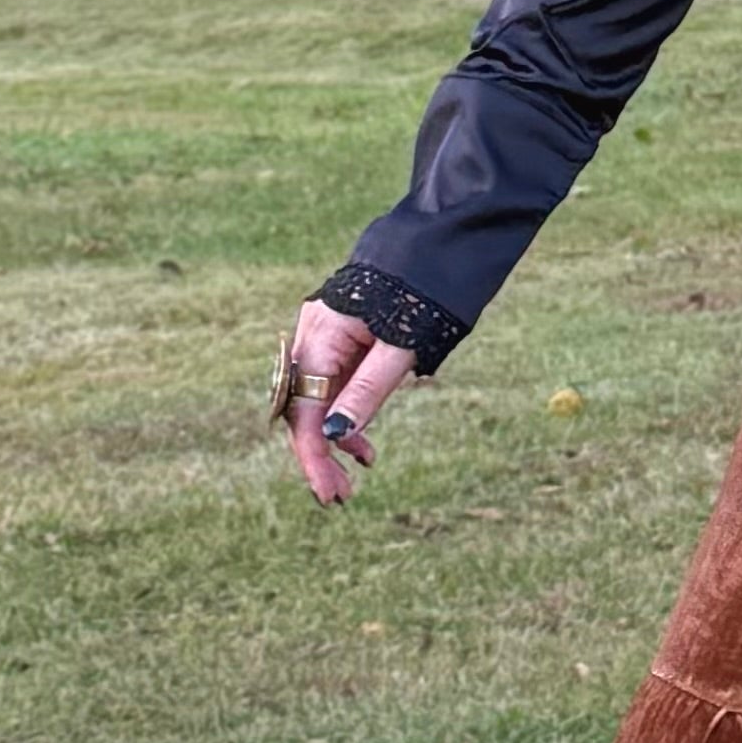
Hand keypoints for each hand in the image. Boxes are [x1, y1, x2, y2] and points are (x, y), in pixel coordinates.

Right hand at [272, 299, 418, 504]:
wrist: (436, 247)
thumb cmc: (421, 296)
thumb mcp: (399, 351)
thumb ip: (367, 391)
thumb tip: (336, 435)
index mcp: (321, 335)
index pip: (305, 409)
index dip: (313, 455)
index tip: (327, 492)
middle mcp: (312, 334)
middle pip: (305, 406)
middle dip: (322, 453)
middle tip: (342, 495)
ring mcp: (323, 334)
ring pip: (318, 397)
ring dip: (335, 436)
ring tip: (360, 470)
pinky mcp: (339, 337)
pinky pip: (332, 382)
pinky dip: (345, 412)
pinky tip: (363, 443)